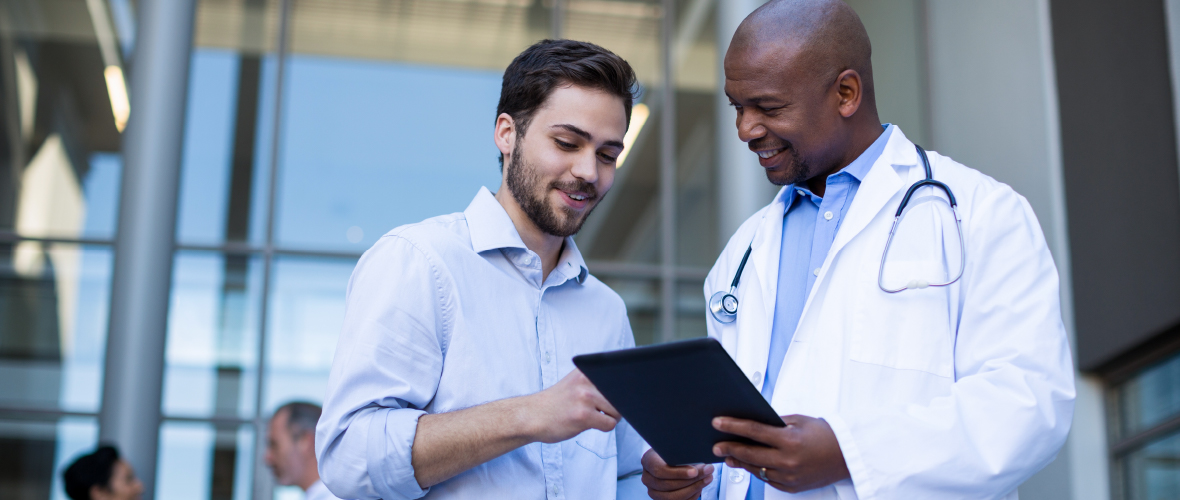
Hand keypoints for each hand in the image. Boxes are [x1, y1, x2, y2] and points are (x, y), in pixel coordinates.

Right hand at [522, 369, 619, 442]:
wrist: (531, 416)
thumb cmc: (554, 403)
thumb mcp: (574, 383)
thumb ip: (594, 382)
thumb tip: (625, 390)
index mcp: (585, 370)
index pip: (617, 375)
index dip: (621, 388)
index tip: (617, 393)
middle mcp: (586, 381)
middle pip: (620, 394)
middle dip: (616, 405)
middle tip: (600, 410)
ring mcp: (585, 398)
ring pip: (617, 410)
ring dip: (610, 417)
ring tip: (593, 417)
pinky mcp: (583, 416)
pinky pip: (609, 424)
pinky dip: (604, 427)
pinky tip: (588, 424)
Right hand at [641, 449, 713, 499]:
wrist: (670, 457)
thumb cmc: (674, 450)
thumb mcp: (676, 447)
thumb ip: (683, 453)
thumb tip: (700, 460)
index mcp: (648, 461)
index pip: (660, 470)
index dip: (678, 473)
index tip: (695, 471)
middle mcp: (647, 478)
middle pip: (668, 485)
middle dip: (690, 480)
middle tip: (707, 472)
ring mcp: (653, 491)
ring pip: (673, 496)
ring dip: (694, 488)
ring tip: (707, 478)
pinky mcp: (662, 499)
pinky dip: (692, 495)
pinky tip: (701, 486)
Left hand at [711, 414, 849, 493]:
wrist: (846, 456)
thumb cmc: (824, 435)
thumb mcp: (799, 421)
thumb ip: (774, 424)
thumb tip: (751, 425)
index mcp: (790, 440)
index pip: (753, 431)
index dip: (732, 426)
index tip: (717, 423)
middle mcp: (788, 461)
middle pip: (750, 454)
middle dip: (729, 448)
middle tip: (716, 445)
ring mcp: (789, 477)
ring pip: (756, 469)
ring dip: (740, 461)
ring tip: (728, 455)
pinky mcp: (791, 487)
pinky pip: (767, 479)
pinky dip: (757, 471)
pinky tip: (748, 464)